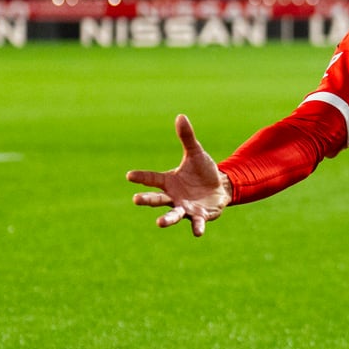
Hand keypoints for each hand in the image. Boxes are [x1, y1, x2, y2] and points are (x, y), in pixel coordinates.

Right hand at [127, 115, 230, 236]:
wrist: (220, 186)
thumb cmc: (203, 171)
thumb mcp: (196, 153)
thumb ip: (187, 138)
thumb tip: (181, 116)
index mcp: (168, 181)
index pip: (151, 178)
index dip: (141, 177)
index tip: (129, 175)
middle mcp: (173, 197)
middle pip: (157, 199)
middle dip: (147, 199)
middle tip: (136, 199)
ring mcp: (185, 208)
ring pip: (173, 214)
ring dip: (167, 219)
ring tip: (160, 223)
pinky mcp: (199, 216)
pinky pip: (197, 222)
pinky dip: (197, 227)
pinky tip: (198, 232)